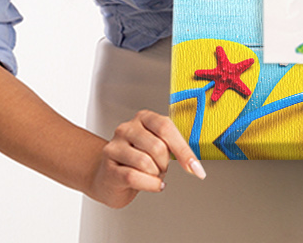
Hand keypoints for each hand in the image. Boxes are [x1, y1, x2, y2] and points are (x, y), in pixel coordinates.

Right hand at [87, 109, 205, 208]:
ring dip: (155, 174)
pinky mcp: (108, 168)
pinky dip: (149, 184)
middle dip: (165, 164)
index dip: (183, 149)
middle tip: (161, 169)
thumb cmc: (136, 162)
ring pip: (146, 163)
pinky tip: (151, 184)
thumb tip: (194, 163)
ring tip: (151, 175)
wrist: (107, 178)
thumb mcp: (156, 147)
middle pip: (158, 146)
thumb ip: (173, 147)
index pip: (166, 128)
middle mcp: (127, 128)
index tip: (195, 168)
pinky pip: (134, 177)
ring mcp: (114, 147)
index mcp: (144, 118)